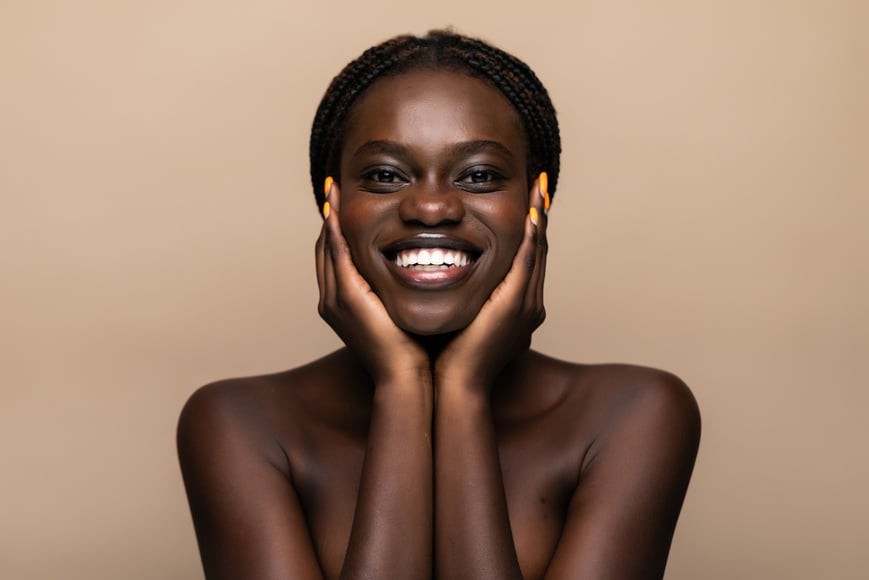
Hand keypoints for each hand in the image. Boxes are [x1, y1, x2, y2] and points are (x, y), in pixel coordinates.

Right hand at [315, 180, 430, 384]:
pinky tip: (339, 210)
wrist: (406, 377)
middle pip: (324, 248)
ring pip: (326, 248)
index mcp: (343, 303)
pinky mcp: (346, 298)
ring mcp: (334, 299)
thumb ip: (398, 290)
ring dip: (329, 217)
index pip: (335, 257)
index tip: (344, 204)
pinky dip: (335, 231)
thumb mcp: (400, 311)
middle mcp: (331, 299)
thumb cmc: (411, 349)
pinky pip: (337, 256)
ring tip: (335, 190)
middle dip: (329, 217)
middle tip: (335, 188)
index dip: (337, 229)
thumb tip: (419, 268)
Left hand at [433, 175, 548, 391]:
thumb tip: (441, 272)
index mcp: (517, 305)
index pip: (526, 256)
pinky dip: (531, 237)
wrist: (456, 384)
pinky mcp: (516, 305)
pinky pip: (527, 263)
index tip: (527, 198)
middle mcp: (529, 302)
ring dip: (539, 216)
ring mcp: (526, 303)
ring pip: (537, 251)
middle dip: (539, 214)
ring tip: (539, 187)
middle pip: (537, 248)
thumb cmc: (452, 355)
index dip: (529, 227)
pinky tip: (531, 213)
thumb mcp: (461, 315)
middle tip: (538, 182)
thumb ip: (463, 293)